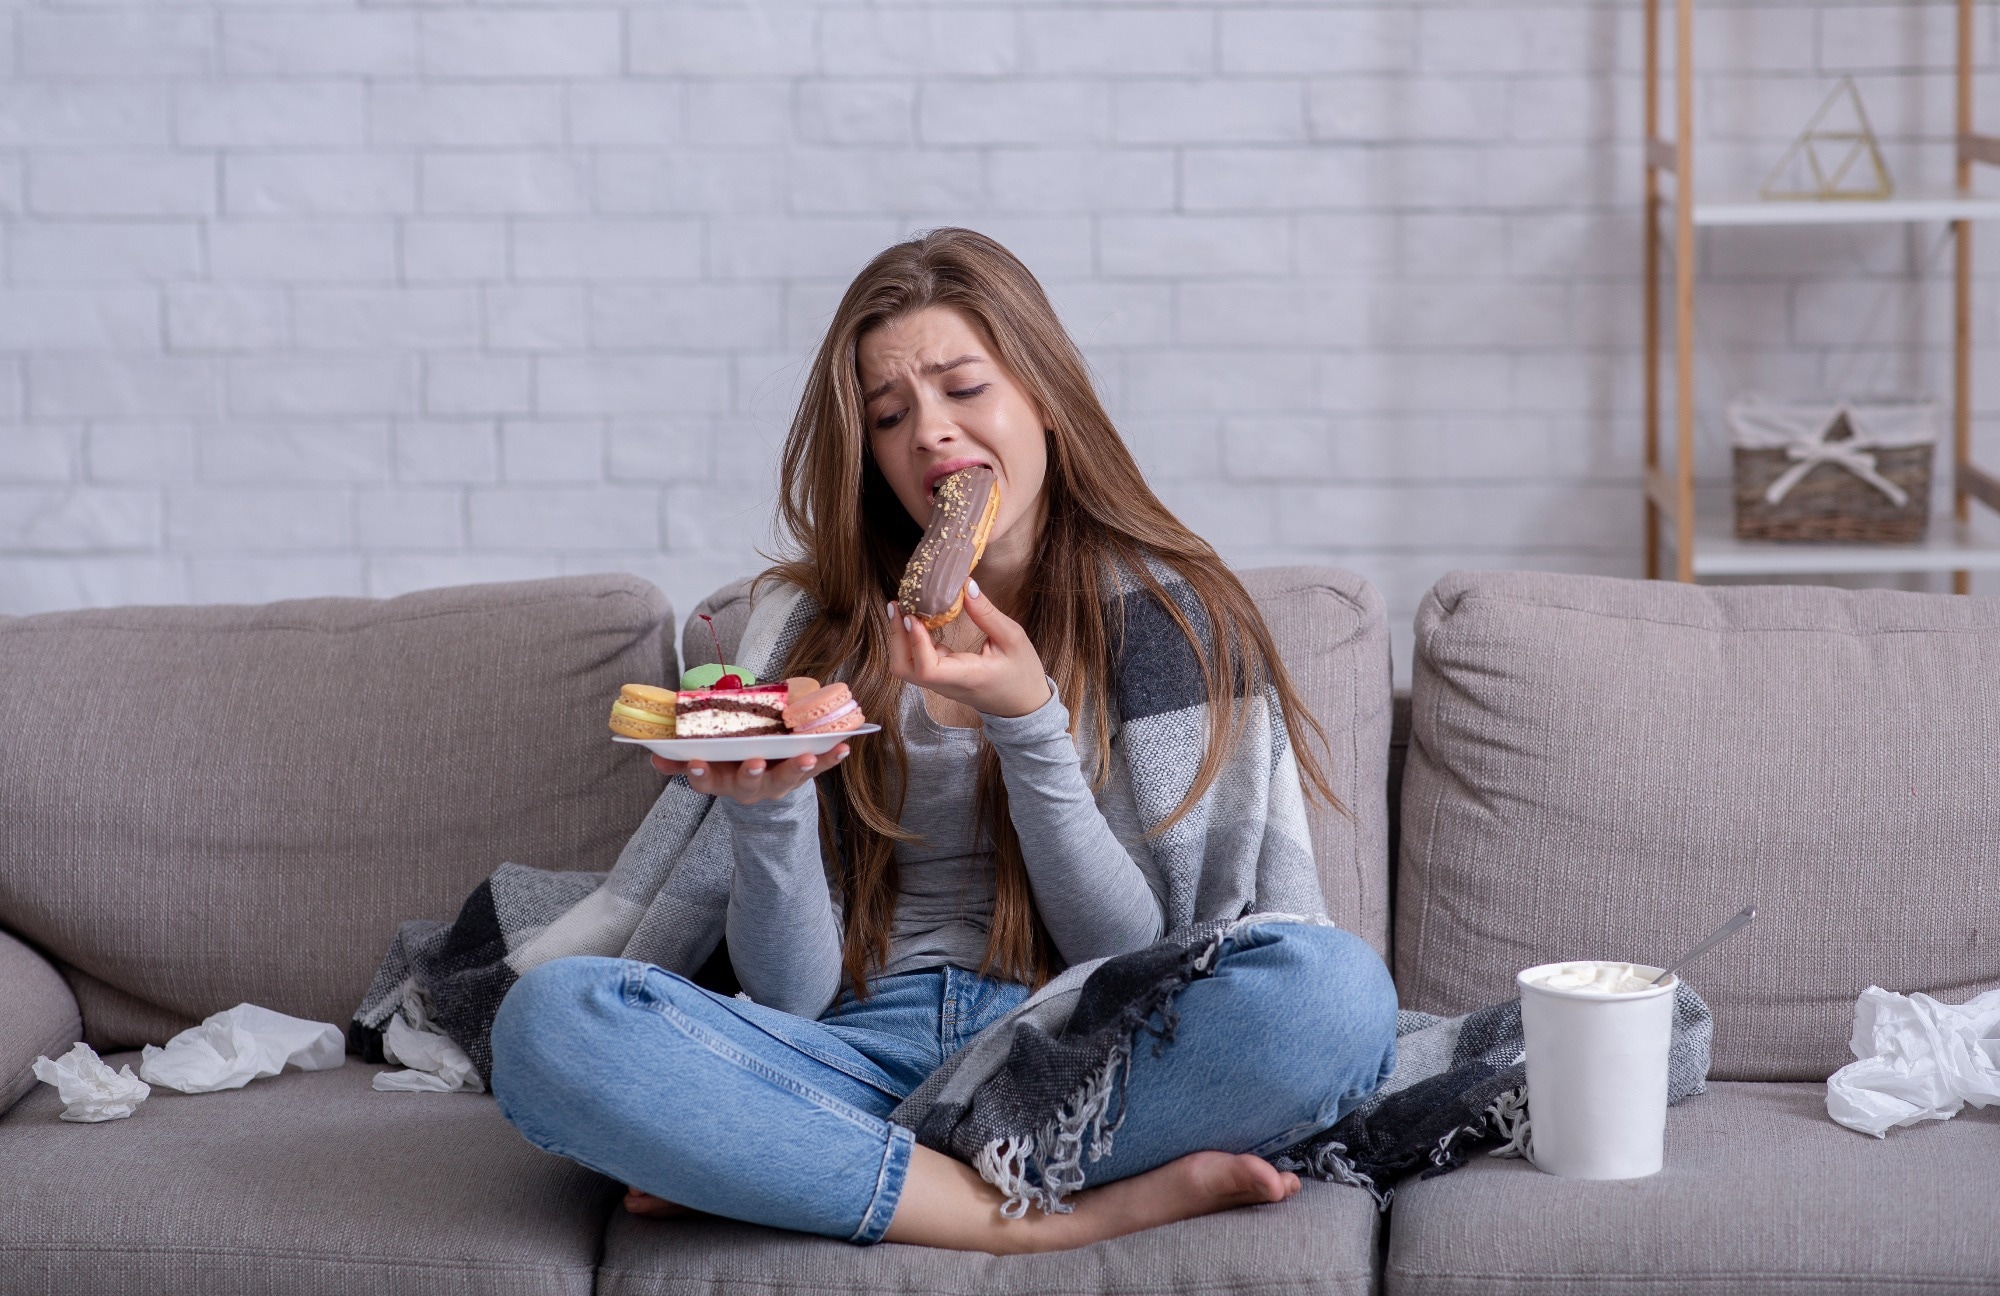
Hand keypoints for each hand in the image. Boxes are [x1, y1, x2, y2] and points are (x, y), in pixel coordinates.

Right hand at [649, 746, 848, 804]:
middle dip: (750, 774)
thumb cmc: (728, 761)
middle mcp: (750, 785)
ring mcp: (777, 781)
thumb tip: (653, 754)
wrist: (762, 780)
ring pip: (786, 778)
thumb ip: (679, 760)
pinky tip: (844, 746)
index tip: (697, 765)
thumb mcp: (704, 762)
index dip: (701, 775)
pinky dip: (832, 758)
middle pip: (749, 784)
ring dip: (796, 767)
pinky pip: (819, 767)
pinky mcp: (802, 773)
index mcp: (722, 780)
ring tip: (808, 755)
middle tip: (754, 763)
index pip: (706, 781)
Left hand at [887, 579, 1052, 719]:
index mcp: (966, 677)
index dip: (915, 642)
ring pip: (905, 666)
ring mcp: (940, 683)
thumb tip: (966, 586)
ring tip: (903, 609)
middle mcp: (946, 684)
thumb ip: (987, 614)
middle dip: (895, 636)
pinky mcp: (939, 678)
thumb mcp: (1013, 639)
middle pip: (904, 669)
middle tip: (897, 606)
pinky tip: (917, 619)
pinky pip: (915, 661)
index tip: (913, 616)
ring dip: (900, 638)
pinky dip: (910, 639)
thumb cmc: (1022, 674)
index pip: (927, 669)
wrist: (1022, 705)